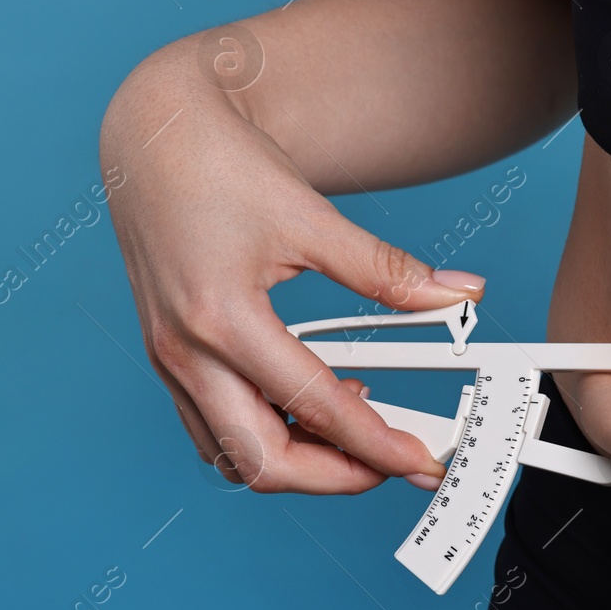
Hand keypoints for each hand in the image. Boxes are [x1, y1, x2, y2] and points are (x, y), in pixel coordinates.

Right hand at [99, 49, 484, 493]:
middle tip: (389, 460)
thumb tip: (457, 293)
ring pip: (230, 456)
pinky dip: (260, 435)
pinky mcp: (166, 355)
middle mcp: (186, 353)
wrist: (153, 132)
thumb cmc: (218, 163)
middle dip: (333, 476)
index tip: (418, 461)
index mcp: (223, 319)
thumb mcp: (311, 216)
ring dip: (294, 461)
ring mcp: (169, 360)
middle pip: (262, 462)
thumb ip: (386, 269)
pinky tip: (302, 402)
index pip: (314, 406)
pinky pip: (209, 429)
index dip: (376, 445)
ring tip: (351, 426)